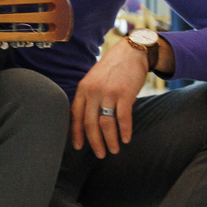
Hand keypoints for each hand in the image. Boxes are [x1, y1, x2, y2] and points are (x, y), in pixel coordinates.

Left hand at [71, 39, 147, 157]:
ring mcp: (108, 93)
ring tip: (114, 150)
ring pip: (106, 123)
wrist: (130, 52)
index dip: (76, 133)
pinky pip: (123, 118)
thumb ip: (88, 97)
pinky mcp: (124, 93)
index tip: (78, 147)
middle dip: (94, 142)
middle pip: (90, 123)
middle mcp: (93, 92)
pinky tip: (126, 139)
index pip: (75, 116)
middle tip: (100, 154)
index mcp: (83, 89)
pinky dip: (125, 131)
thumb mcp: (93, 80)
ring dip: (110, 140)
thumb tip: (84, 121)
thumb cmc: (112, 69)